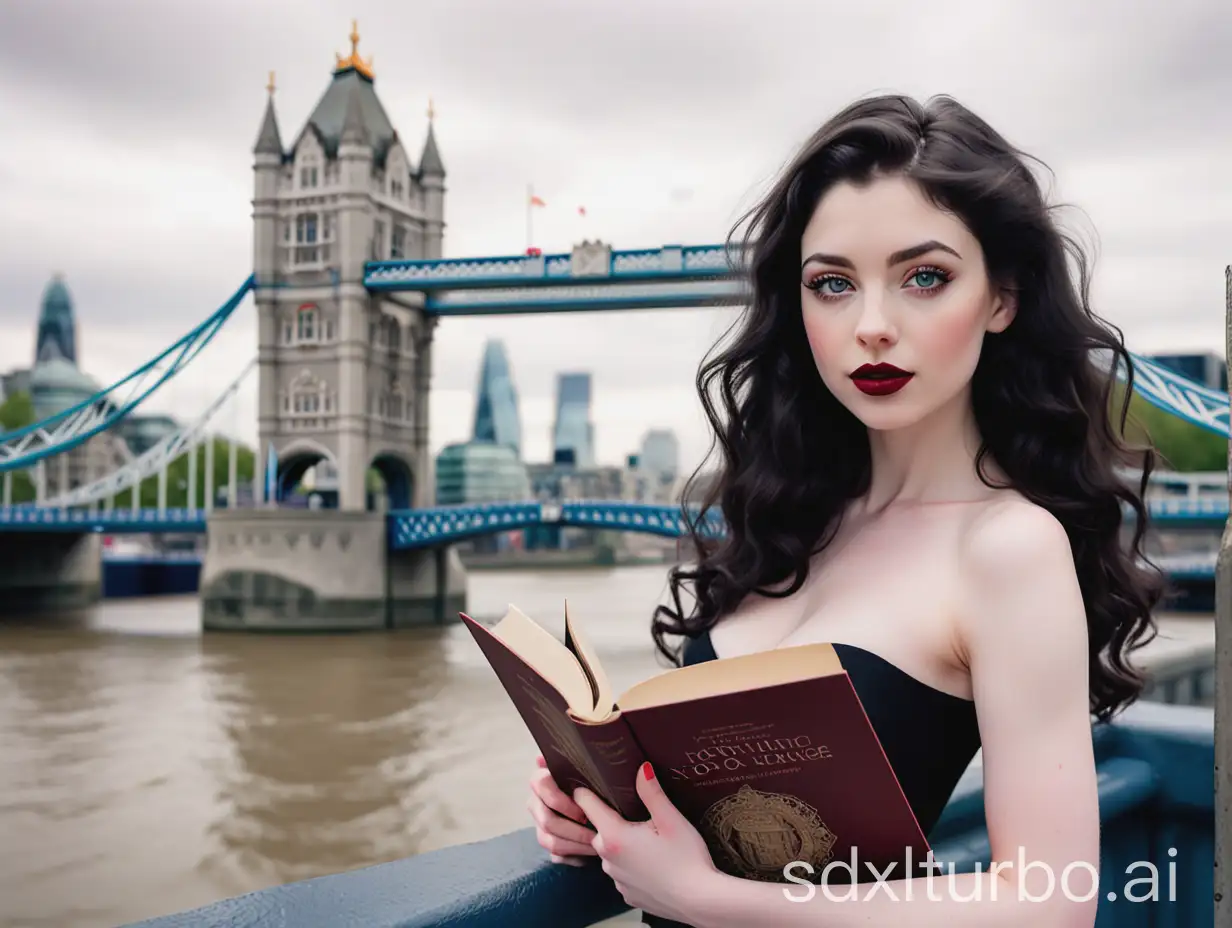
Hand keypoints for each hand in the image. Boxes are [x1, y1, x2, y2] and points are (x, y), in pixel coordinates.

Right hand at [528, 754, 597, 865]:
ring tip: (597, 845)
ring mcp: (540, 824)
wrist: (602, 804)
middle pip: (547, 821)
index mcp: (542, 780)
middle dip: (573, 830)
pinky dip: (574, 857)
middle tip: (595, 833)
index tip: (583, 811)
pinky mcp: (549, 842)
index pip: (541, 785)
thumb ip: (570, 764)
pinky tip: (590, 854)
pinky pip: (556, 856)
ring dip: (575, 846)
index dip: (561, 801)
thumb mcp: (587, 773)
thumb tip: (540, 758)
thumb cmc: (593, 784)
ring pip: (549, 841)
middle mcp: (536, 802)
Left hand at [573, 762, 722, 923]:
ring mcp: (616, 880)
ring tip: (646, 839)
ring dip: (620, 844)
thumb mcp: (671, 819)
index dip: (586, 791)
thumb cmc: (687, 858)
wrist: (699, 901)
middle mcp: (608, 860)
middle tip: (632, 811)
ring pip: (610, 853)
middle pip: (598, 829)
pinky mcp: (627, 894)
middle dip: (609, 818)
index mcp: (614, 836)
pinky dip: (631, 865)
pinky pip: (622, 872)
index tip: (589, 782)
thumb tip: (641, 768)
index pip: (586, 805)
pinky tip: (651, 862)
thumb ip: (651, 792)